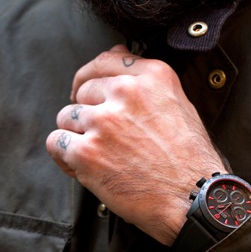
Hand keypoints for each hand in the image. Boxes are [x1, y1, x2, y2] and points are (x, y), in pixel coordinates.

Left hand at [46, 45, 225, 245]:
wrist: (193, 200)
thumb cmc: (191, 160)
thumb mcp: (180, 105)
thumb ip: (146, 81)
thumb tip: (117, 52)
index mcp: (152, 77)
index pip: (106, 60)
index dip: (91, 77)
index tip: (86, 90)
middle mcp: (126, 92)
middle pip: (83, 92)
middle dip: (88, 114)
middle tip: (104, 139)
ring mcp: (103, 121)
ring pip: (66, 117)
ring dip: (77, 136)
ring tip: (100, 156)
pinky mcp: (87, 152)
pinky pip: (57, 143)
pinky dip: (65, 158)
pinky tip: (84, 169)